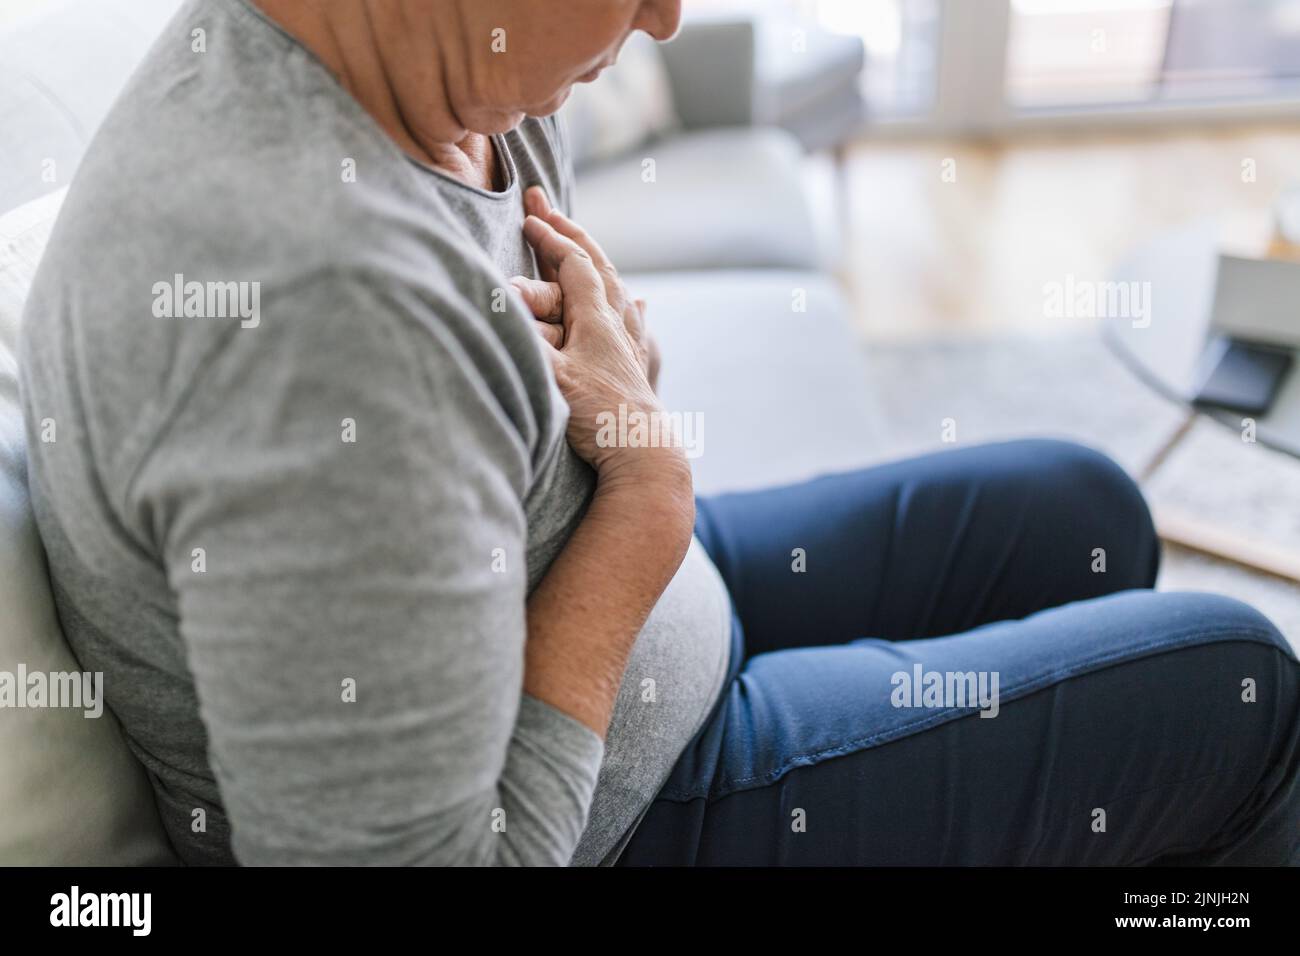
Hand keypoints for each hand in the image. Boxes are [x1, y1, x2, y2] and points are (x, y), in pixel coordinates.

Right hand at [514, 193, 684, 484]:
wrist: (643, 455)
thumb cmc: (597, 417)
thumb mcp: (550, 377)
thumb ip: (524, 338)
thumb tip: (497, 300)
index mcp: (598, 320)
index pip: (573, 264)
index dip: (550, 238)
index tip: (529, 216)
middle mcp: (619, 325)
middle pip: (598, 264)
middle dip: (570, 232)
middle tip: (547, 208)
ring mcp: (631, 345)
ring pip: (616, 287)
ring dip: (595, 261)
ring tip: (585, 246)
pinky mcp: (636, 366)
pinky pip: (632, 317)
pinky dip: (624, 299)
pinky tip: (635, 303)